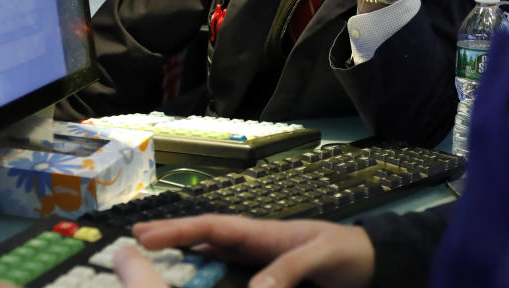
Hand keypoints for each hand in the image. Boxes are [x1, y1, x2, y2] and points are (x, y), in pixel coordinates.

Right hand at [116, 215, 373, 287]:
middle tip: (132, 253)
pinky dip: (207, 282)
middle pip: (204, 243)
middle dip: (170, 244)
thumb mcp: (322, 255)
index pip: (213, 226)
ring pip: (212, 263)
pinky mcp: (269, 283)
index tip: (143, 235)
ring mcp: (260, 265)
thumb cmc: (350, 255)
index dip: (177, 229)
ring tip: (152, 275)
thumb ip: (290, 269)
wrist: (376, 268)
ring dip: (184, 265)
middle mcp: (256, 247)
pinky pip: (229, 281)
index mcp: (264, 232)